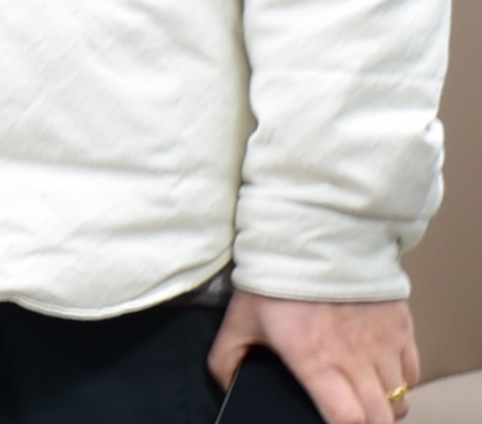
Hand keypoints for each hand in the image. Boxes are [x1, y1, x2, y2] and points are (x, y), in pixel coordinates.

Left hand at [210, 291, 418, 423]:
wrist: (313, 234)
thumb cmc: (275, 278)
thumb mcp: (240, 318)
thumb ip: (227, 356)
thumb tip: (227, 383)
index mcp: (316, 360)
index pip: (348, 419)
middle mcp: (355, 358)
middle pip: (380, 417)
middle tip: (350, 416)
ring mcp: (383, 343)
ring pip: (400, 397)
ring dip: (384, 405)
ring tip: (365, 399)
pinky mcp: (401, 326)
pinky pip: (412, 370)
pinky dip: (401, 380)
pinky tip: (380, 373)